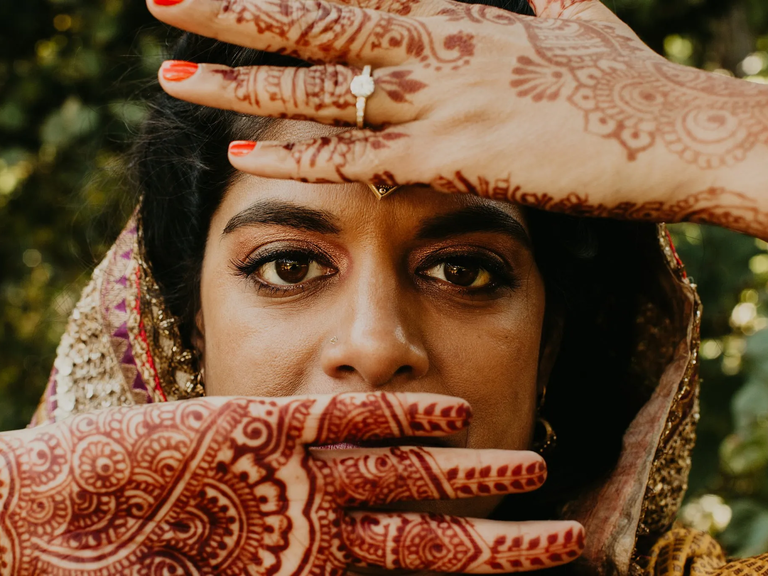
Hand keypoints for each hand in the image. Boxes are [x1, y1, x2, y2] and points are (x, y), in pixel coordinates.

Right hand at [0, 393, 582, 574]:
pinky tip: (451, 416)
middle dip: (497, 535)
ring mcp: (296, 470)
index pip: (416, 571)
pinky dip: (399, 419)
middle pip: (426, 528)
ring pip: (401, 471)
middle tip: (568, 537)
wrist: (60, 522)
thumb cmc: (131, 574)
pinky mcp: (264, 424)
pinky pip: (345, 421)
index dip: (477, 572)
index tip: (537, 569)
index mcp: (316, 566)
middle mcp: (318, 516)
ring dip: (467, 473)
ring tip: (533, 469)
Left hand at [148, 0, 767, 236]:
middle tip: (164, 2)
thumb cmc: (628, 84)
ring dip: (245, 85)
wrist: (677, 133)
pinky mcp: (455, 160)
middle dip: (237, 12)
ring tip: (176, 79)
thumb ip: (542, 2)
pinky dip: (300, 157)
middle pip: (319, 21)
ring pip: (323, 89)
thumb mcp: (581, 20)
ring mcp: (443, 101)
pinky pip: (358, 160)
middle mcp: (441, 45)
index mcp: (463, 12)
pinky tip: (244, 155)